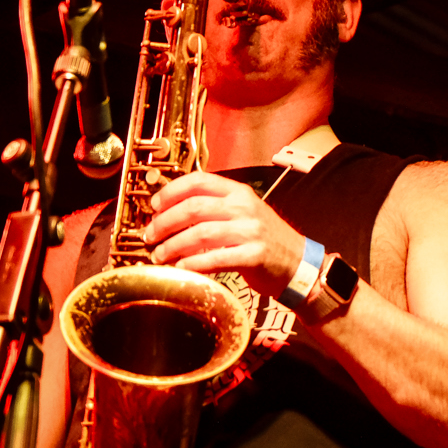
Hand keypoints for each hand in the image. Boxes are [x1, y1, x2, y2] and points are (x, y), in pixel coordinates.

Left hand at [144, 171, 305, 298]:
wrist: (298, 262)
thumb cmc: (265, 239)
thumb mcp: (243, 213)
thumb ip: (214, 207)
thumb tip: (170, 211)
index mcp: (239, 192)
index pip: (199, 181)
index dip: (171, 192)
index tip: (154, 206)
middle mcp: (244, 208)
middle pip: (194, 207)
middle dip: (164, 222)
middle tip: (150, 235)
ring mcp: (251, 231)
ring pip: (200, 233)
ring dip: (173, 246)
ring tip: (160, 255)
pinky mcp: (253, 255)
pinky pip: (215, 258)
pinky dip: (192, 263)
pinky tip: (180, 267)